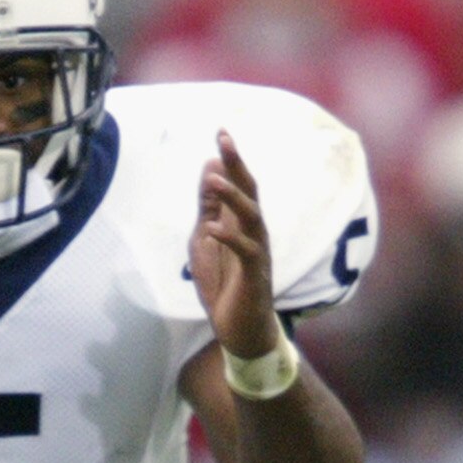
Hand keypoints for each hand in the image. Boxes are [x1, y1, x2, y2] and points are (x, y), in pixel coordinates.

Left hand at [191, 130, 283, 360]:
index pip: (239, 183)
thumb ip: (208, 207)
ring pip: (252, 217)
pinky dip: (230, 239)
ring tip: (214, 179)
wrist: (240, 330)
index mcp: (241, 222)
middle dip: (237, 166)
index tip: (221, 132)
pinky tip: (213, 229)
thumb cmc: (224, 284)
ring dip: (233, 197)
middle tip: (225, 139)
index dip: (230, 159)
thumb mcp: (205, 240)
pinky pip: (246, 252)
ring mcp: (257, 252)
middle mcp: (254, 232)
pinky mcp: (255, 275)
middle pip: (250, 191)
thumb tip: (210, 168)